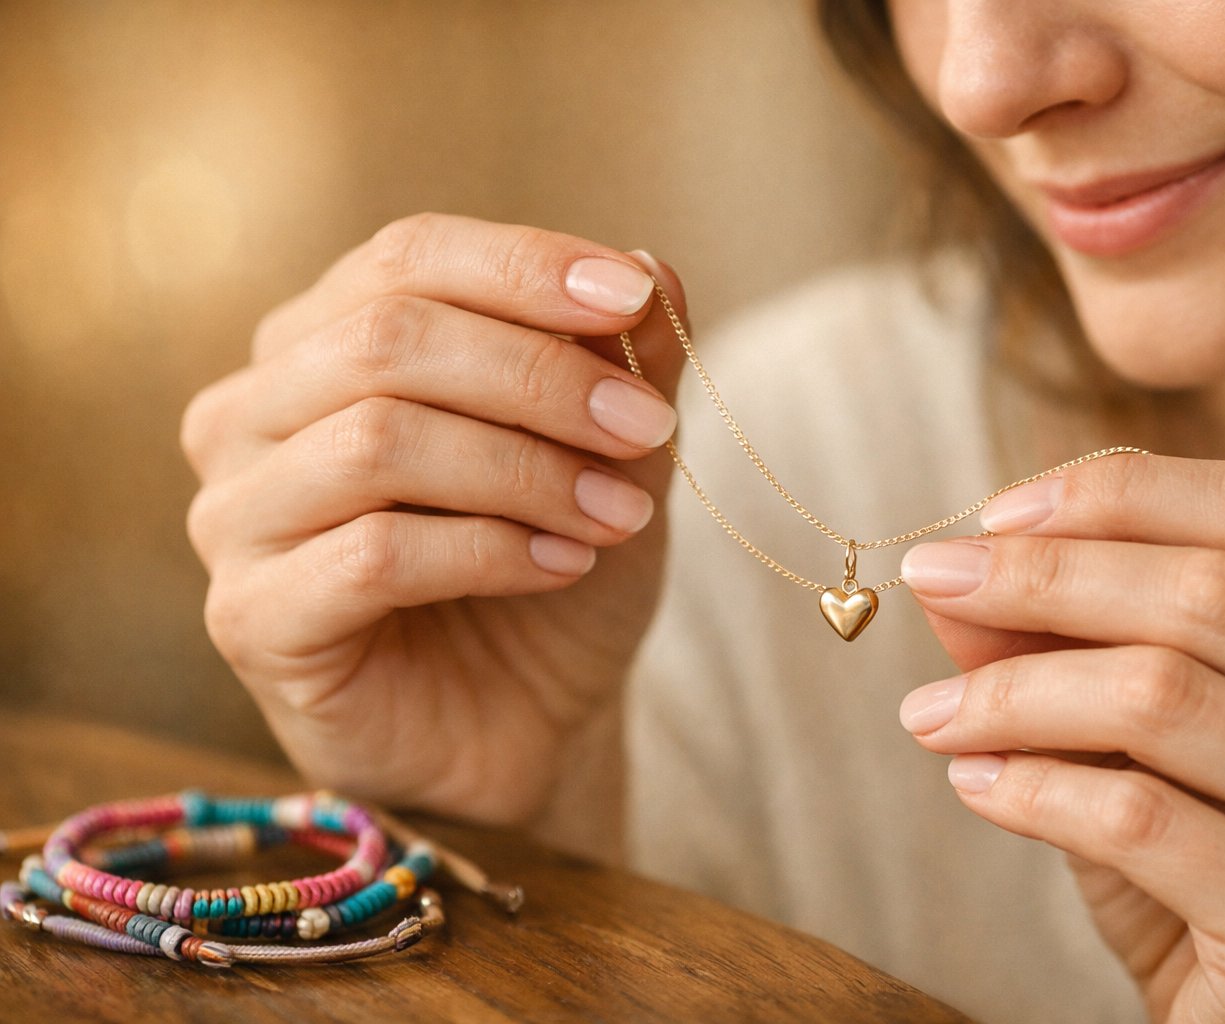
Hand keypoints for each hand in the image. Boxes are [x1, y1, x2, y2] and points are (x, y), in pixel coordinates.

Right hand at [182, 214, 686, 824]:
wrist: (528, 723)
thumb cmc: (551, 570)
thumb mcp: (611, 458)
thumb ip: (624, 364)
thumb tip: (653, 266)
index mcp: (322, 342)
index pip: (408, 257)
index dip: (524, 267)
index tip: (636, 296)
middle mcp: (253, 413)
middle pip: (386, 337)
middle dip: (540, 376)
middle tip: (647, 428)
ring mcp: (236, 516)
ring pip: (376, 439)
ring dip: (525, 469)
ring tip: (621, 514)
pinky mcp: (252, 617)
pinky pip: (372, 554)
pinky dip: (491, 550)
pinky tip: (565, 567)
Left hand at [897, 454, 1224, 1022]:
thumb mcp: (1182, 751)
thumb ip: (1091, 652)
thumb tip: (960, 582)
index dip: (1121, 491)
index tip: (998, 511)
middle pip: (1209, 589)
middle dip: (1043, 573)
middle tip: (932, 579)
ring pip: (1162, 694)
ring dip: (1014, 690)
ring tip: (930, 711)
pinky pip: (1137, 817)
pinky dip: (1032, 788)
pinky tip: (975, 784)